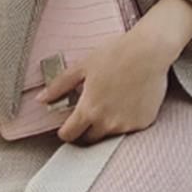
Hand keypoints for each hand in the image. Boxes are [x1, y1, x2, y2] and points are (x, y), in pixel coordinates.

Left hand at [35, 30, 171, 144]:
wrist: (149, 51)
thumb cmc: (116, 54)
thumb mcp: (83, 67)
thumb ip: (59, 86)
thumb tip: (41, 99)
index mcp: (89, 110)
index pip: (69, 135)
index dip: (65, 131)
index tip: (68, 125)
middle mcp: (108, 122)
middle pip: (89, 139)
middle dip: (86, 130)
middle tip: (90, 112)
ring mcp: (127, 125)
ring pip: (110, 134)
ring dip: (106, 124)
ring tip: (111, 101)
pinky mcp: (144, 123)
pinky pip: (129, 128)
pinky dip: (126, 119)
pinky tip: (128, 101)